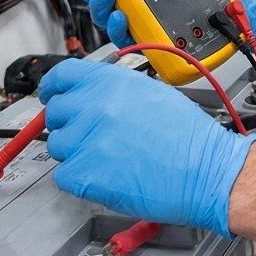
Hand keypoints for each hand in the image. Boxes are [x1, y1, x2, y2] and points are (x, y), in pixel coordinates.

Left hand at [38, 59, 255, 237]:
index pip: (61, 76)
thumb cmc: (187, 136)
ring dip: (76, 152)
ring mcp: (86, 140)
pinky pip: (64, 175)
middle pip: (55, 113)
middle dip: (70, 124)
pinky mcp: (83, 174)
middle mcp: (95, 106)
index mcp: (110, 82)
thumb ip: (114, 90)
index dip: (53, 87)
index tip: (51, 95)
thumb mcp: (151, 92)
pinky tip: (107, 175)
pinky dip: (80, 179)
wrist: (204, 169)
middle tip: (93, 136)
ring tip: (109, 158)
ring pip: (59, 145)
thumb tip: (89, 94)